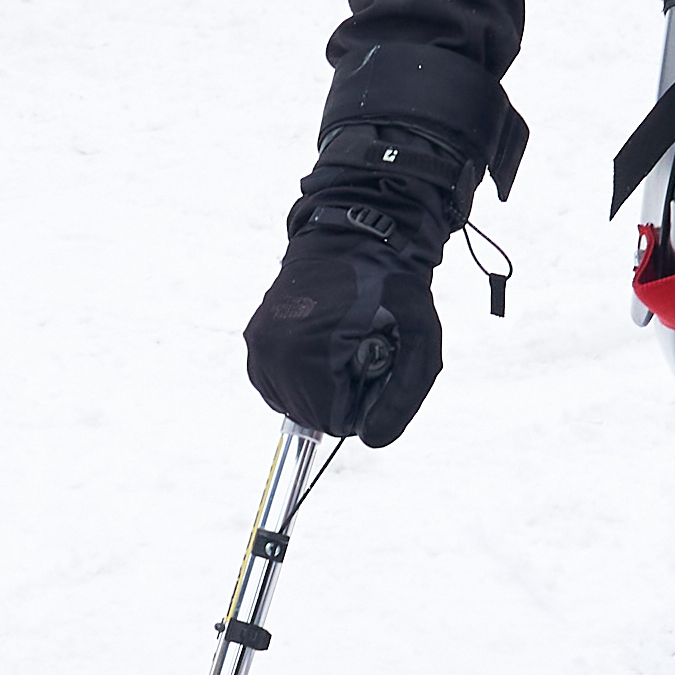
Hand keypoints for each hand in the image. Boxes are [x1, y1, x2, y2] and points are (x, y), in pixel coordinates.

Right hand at [245, 115, 481, 445]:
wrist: (355, 234)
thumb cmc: (393, 285)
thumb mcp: (419, 340)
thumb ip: (401, 398)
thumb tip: (370, 440)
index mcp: (306, 351)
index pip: (334, 420)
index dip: (365, 398)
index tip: (376, 355)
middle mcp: (271, 350)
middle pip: (311, 415)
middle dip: (342, 391)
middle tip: (361, 344)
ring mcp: (258, 343)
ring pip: (294, 402)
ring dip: (323, 384)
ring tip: (343, 338)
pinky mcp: (254, 338)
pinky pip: (279, 384)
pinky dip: (304, 374)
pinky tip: (325, 341)